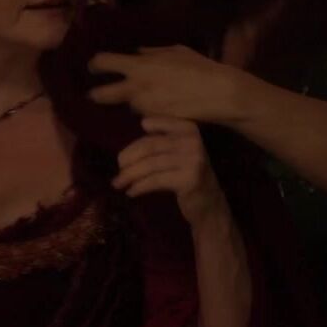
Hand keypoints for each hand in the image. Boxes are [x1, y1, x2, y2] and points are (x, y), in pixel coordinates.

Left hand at [88, 46, 243, 122]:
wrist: (217, 94)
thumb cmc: (198, 67)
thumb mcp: (174, 51)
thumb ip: (150, 53)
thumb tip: (135, 53)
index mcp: (138, 66)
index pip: (103, 62)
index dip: (94, 64)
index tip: (94, 67)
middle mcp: (135, 89)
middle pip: (101, 95)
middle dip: (95, 94)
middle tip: (95, 94)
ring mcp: (144, 108)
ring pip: (126, 106)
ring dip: (130, 102)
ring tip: (143, 98)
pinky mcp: (154, 122)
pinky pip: (143, 116)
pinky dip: (147, 112)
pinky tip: (160, 106)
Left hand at [112, 117, 229, 227]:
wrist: (209, 203)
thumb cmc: (186, 175)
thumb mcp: (176, 152)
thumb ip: (160, 139)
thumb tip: (142, 123)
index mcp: (188, 128)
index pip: (154, 129)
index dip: (134, 144)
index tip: (121, 159)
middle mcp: (192, 141)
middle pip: (149, 147)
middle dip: (128, 160)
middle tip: (117, 173)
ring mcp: (193, 159)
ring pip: (150, 165)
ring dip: (129, 175)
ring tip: (118, 184)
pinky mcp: (189, 179)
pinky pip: (156, 180)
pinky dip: (139, 187)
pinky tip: (131, 192)